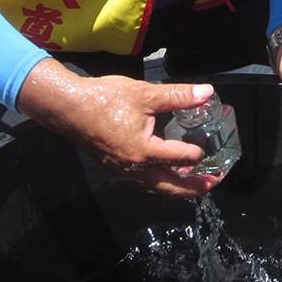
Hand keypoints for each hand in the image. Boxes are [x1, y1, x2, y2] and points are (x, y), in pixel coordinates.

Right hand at [19, 61, 220, 197]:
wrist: (68, 107)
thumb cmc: (105, 99)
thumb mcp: (145, 93)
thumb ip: (178, 96)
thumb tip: (207, 93)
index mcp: (144, 152)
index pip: (180, 158)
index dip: (198, 154)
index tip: (211, 150)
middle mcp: (134, 168)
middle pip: (170, 187)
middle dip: (194, 187)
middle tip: (213, 183)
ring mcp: (123, 171)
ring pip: (156, 186)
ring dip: (178, 187)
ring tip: (195, 183)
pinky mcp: (115, 167)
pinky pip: (143, 181)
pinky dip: (160, 180)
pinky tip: (166, 172)